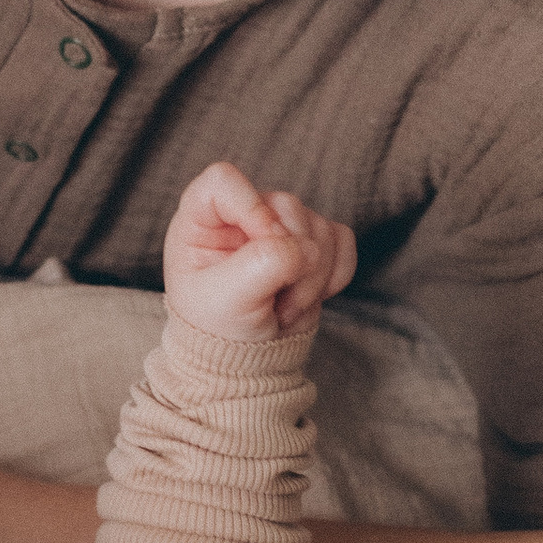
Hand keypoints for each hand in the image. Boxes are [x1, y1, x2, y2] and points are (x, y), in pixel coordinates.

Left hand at [163, 162, 354, 340]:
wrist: (245, 361)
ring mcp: (279, 225)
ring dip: (312, 277)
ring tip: (284, 309)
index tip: (264, 247)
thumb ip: (262, 266)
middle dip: (291, 262)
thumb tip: (307, 249)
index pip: (225, 181)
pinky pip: (341, 240)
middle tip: (276, 305)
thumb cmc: (217, 329)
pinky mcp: (311, 242)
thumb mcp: (228, 301)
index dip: (252, 209)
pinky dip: (336, 274)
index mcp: (201, 220)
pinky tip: (313, 298)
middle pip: (285, 205)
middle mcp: (241, 214)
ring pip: (318, 227)